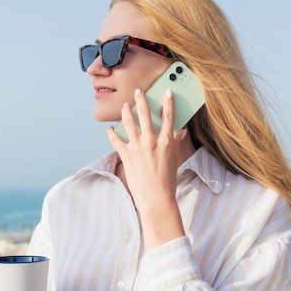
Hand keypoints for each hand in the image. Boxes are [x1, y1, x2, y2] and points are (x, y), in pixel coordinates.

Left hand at [106, 88, 185, 250]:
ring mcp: (138, 148)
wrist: (156, 199)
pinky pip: (116, 140)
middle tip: (138, 92)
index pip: (169, 116)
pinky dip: (111, 133)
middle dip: (141, 100)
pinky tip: (110, 129)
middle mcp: (152, 142)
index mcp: (167, 142)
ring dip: (126, 112)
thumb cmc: (168, 181)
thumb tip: (181, 131)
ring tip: (125, 106)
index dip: (168, 102)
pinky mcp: (126, 156)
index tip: (167, 91)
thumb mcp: (175, 160)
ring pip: (129, 123)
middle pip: (146, 115)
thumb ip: (176, 143)